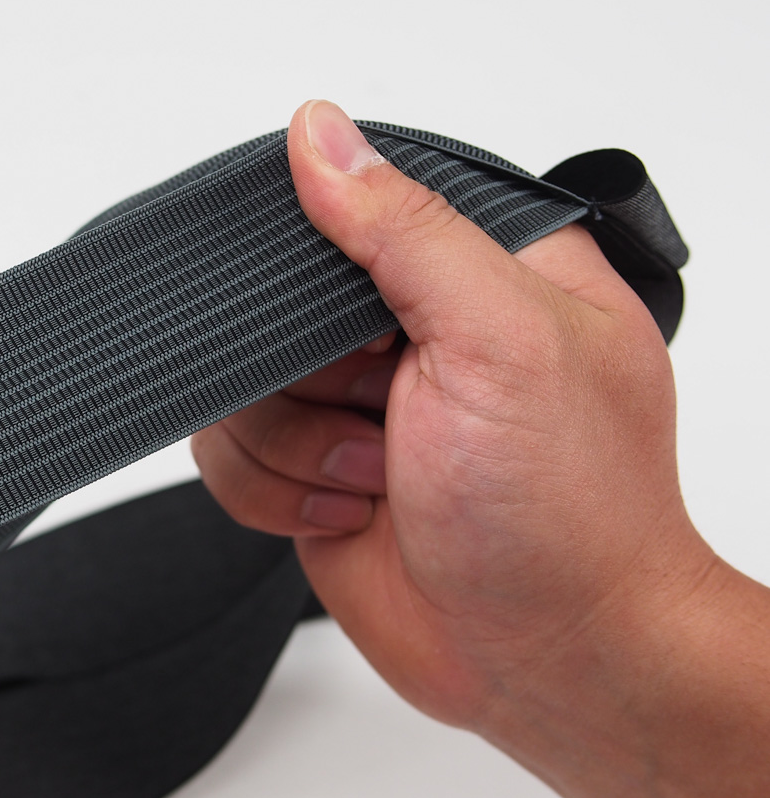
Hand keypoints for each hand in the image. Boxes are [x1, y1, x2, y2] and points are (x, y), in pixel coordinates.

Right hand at [193, 99, 711, 728]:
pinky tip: (352, 509)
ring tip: (381, 476)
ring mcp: (356, 403)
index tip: (339, 316)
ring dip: (294, 444)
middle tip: (380, 409)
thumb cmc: (570, 515)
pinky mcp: (312, 468)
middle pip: (269, 300)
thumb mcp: (502, 341)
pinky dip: (272, 491)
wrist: (550, 662)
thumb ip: (405, 232)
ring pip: (234, 384)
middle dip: (305, 374)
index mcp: (481, 268)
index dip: (314, 251)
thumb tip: (321, 135)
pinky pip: (226, 453)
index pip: (353, 203)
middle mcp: (412, 330)